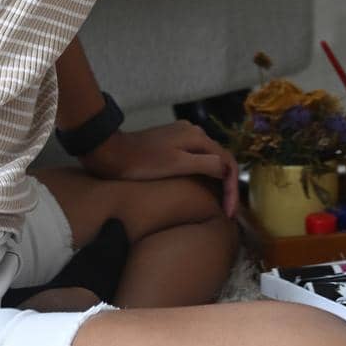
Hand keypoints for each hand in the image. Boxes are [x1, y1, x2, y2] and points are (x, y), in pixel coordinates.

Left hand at [79, 120, 240, 217]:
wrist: (113, 154)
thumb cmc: (143, 162)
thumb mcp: (176, 164)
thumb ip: (205, 164)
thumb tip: (227, 169)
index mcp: (197, 137)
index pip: (227, 162)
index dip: (232, 188)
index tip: (229, 213)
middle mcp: (194, 133)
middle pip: (220, 159)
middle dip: (227, 186)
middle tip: (227, 213)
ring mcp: (182, 137)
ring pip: (209, 159)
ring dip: (217, 181)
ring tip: (219, 204)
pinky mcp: (172, 143)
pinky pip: (197, 158)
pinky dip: (204, 174)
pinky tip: (202, 189)